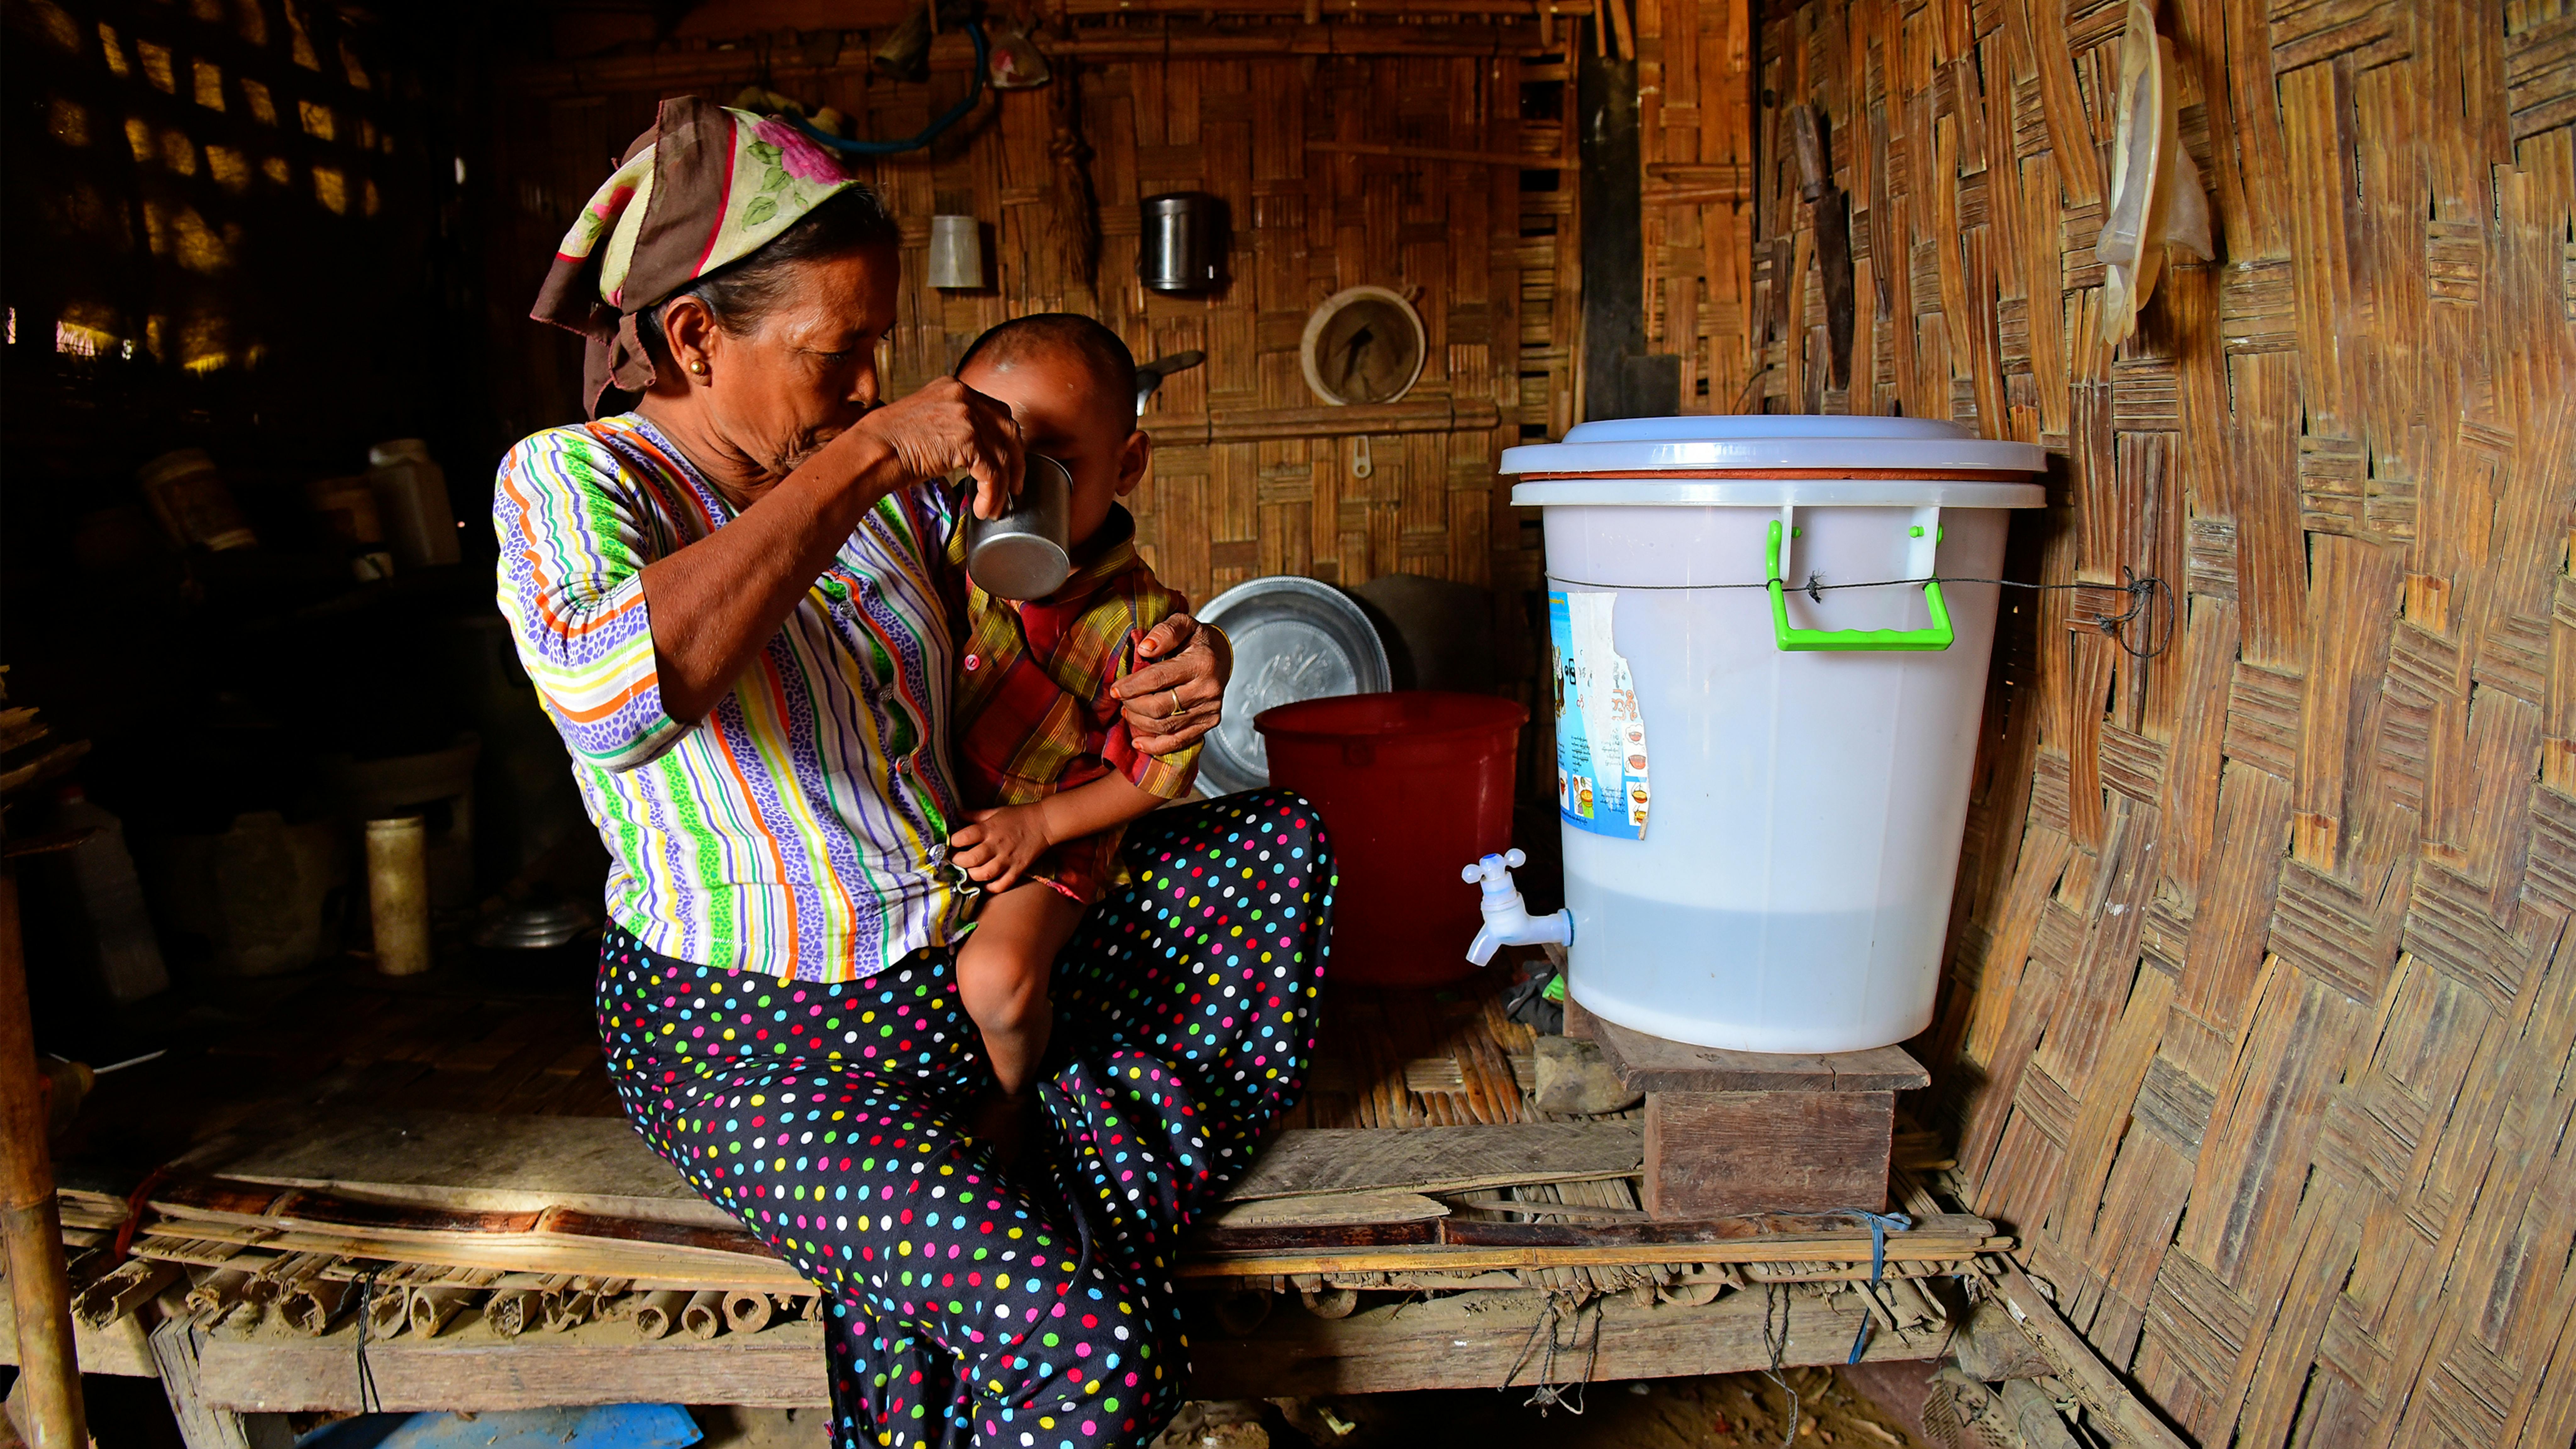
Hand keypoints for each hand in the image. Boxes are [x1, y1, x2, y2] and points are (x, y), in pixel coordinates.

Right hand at [846, 377, 1024, 518]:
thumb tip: (977, 451)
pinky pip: (991, 473)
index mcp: (955, 388)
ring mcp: (967, 416)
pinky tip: (983, 508)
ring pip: (1003, 456)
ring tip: (994, 507)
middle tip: (1013, 487)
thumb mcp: (927, 422)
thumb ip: (953, 425)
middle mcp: (964, 396)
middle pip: (1008, 430)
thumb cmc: (890, 444)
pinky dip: (991, 495)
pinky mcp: (967, 440)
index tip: (1008, 462)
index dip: (1007, 440)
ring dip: (1002, 487)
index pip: (997, 411)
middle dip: (1015, 462)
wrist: (873, 450)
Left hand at [948, 803, 1054, 894]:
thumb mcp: (994, 811)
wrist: (1044, 822)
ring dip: (973, 875)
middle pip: (971, 859)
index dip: (953, 842)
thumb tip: (955, 814)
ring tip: (970, 871)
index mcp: (988, 829)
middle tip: (957, 860)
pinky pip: (1002, 884)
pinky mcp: (1018, 869)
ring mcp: (1007, 859)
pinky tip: (986, 884)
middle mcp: (996, 845)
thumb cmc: (1017, 816)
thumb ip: (974, 815)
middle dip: (959, 861)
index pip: (963, 837)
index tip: (952, 844)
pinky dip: (991, 887)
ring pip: (984, 874)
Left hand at [1112, 614, 1228, 755]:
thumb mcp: (1183, 624)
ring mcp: (1210, 710)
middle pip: (1160, 707)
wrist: (1222, 657)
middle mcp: (1208, 689)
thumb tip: (1144, 649)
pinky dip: (1156, 746)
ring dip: (1140, 722)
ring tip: (1127, 712)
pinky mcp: (1209, 724)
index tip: (1115, 689)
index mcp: (1202, 663)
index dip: (1132, 686)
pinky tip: (1138, 742)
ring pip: (1166, 726)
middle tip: (1120, 699)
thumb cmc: (1196, 640)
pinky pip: (1179, 741)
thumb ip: (1165, 631)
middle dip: (1133, 705)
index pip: (1159, 679)